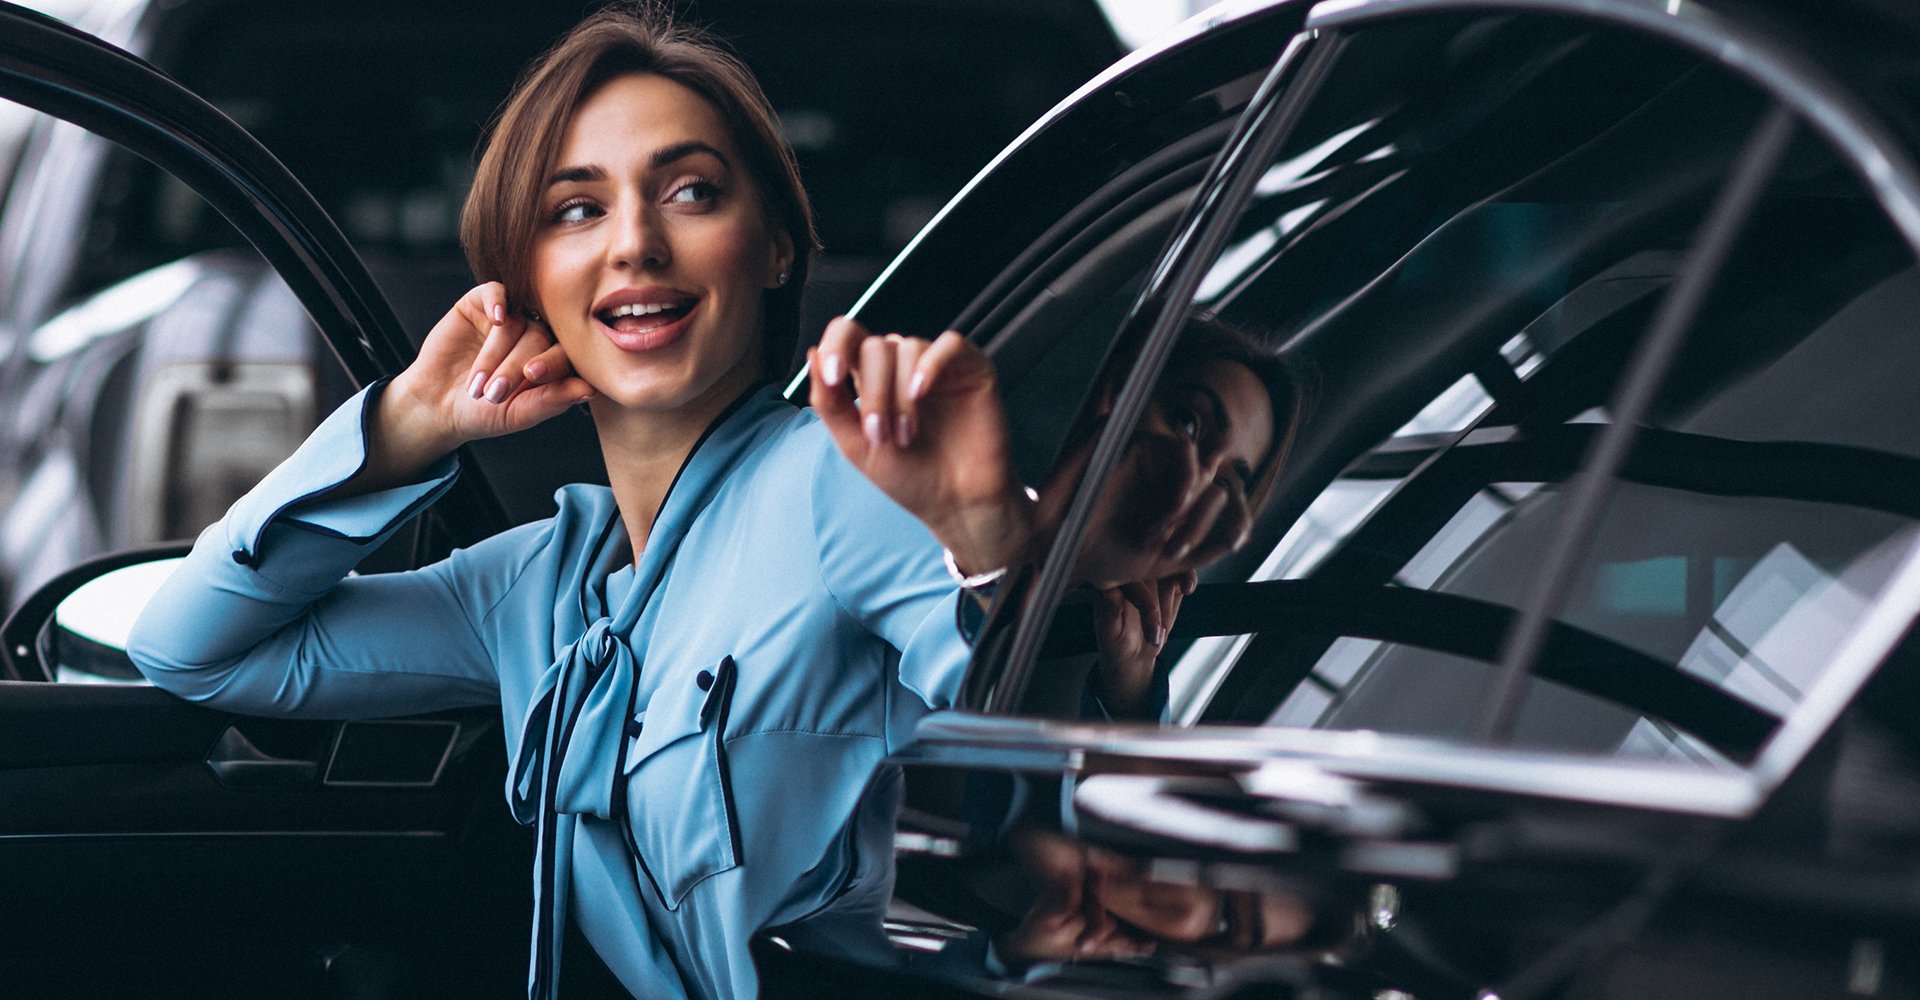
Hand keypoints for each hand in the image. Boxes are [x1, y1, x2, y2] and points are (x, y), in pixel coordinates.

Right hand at [364, 283, 593, 489]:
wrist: (437, 404)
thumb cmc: (483, 412)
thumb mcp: (518, 413)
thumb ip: (553, 400)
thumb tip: (590, 390)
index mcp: (551, 360)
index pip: (565, 353)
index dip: (552, 363)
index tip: (532, 377)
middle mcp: (534, 335)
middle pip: (539, 337)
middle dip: (515, 366)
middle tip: (495, 393)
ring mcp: (509, 317)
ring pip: (516, 321)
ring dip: (496, 353)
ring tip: (479, 384)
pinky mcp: (480, 304)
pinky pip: (496, 291)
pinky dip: (498, 300)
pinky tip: (496, 316)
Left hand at [809, 316, 1031, 575]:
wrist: (955, 504)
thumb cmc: (908, 477)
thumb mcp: (856, 445)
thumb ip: (830, 403)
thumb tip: (812, 354)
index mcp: (871, 379)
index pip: (848, 336)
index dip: (835, 345)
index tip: (833, 377)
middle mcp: (903, 366)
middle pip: (876, 347)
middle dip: (873, 392)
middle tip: (881, 434)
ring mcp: (937, 365)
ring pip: (908, 348)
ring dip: (900, 394)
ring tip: (906, 434)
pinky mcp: (971, 368)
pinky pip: (949, 344)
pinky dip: (931, 364)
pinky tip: (921, 392)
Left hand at [1093, 570, 1194, 717]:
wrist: (1134, 655)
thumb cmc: (1115, 644)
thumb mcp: (1110, 634)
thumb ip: (1110, 613)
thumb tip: (1109, 593)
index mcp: (1110, 580)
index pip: (1123, 566)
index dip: (1138, 574)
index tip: (1150, 597)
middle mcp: (1130, 573)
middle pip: (1148, 556)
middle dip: (1162, 567)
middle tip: (1174, 583)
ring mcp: (1150, 577)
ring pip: (1166, 561)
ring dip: (1178, 572)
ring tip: (1183, 589)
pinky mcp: (1168, 584)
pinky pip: (1181, 572)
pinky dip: (1187, 576)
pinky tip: (1187, 589)